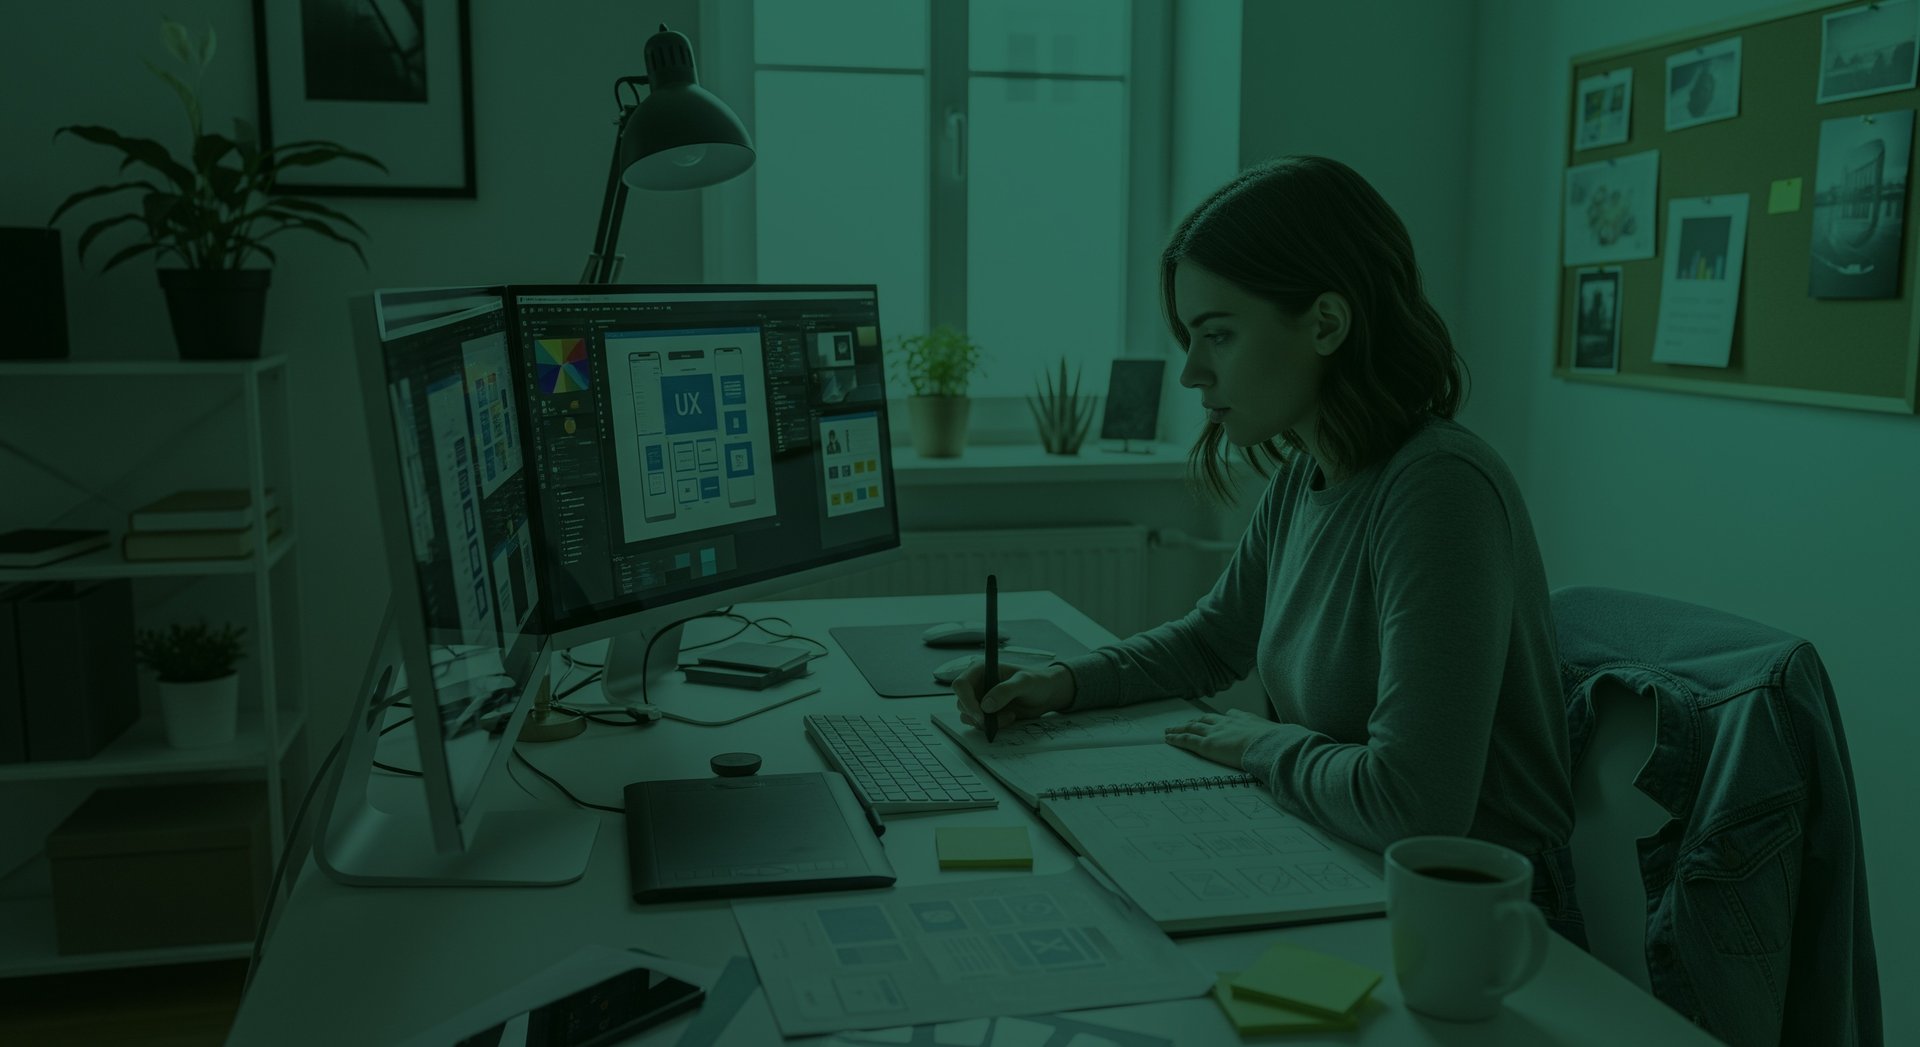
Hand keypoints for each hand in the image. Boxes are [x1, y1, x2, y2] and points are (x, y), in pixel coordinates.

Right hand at [954, 662, 1073, 733]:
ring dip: (987, 722)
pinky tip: (1010, 718)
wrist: (1046, 695)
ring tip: (1010, 716)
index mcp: (981, 670)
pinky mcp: (986, 713)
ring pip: (968, 716)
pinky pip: (979, 724)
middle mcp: (977, 684)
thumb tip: (986, 705)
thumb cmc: (1037, 681)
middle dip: (978, 715)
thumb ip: (1006, 690)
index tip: (981, 714)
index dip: (966, 700)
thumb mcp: (1025, 682)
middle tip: (998, 719)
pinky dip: (992, 726)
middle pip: (961, 703)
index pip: (961, 685)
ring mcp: (980, 700)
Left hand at [1164, 708, 1279, 769]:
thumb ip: (1282, 742)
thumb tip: (1295, 746)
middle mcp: (1229, 722)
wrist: (1271, 745)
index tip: (1216, 718)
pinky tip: (1168, 738)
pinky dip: (1176, 738)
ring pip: (1192, 727)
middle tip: (1187, 723)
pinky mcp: (1208, 744)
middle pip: (1207, 719)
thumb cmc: (1280, 745)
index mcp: (1247, 720)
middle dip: (1196, 721)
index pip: (1231, 715)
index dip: (1221, 718)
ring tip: (1170, 730)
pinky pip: (1187, 739)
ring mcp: (1217, 732)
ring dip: (1180, 728)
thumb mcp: (1282, 739)